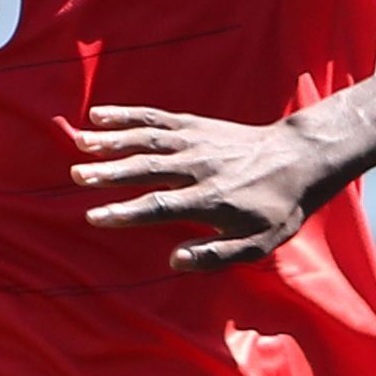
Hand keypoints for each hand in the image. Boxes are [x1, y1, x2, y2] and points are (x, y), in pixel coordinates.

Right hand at [67, 105, 336, 270]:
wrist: (298, 158)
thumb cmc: (276, 208)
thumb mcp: (256, 244)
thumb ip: (215, 255)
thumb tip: (174, 260)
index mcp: (210, 199)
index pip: (159, 206)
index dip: (125, 212)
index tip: (96, 216)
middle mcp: (198, 167)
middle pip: (146, 168)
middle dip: (110, 172)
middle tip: (77, 176)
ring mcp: (195, 141)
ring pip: (146, 139)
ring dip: (111, 141)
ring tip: (79, 144)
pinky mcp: (195, 124)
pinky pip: (156, 118)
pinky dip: (127, 115)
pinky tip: (100, 116)